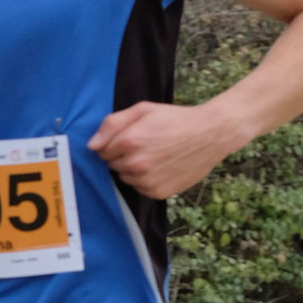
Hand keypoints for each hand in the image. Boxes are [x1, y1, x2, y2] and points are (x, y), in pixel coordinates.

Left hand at [88, 99, 237, 198]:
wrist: (210, 134)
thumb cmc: (175, 119)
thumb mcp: (142, 110)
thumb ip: (112, 124)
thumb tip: (92, 145)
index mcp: (129, 141)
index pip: (101, 150)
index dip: (113, 143)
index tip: (130, 137)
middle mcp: (136, 164)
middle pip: (112, 165)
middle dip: (122, 156)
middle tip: (145, 145)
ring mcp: (147, 181)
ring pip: (125, 178)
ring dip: (133, 169)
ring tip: (155, 155)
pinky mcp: (158, 192)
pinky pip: (140, 188)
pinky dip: (146, 180)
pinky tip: (161, 167)